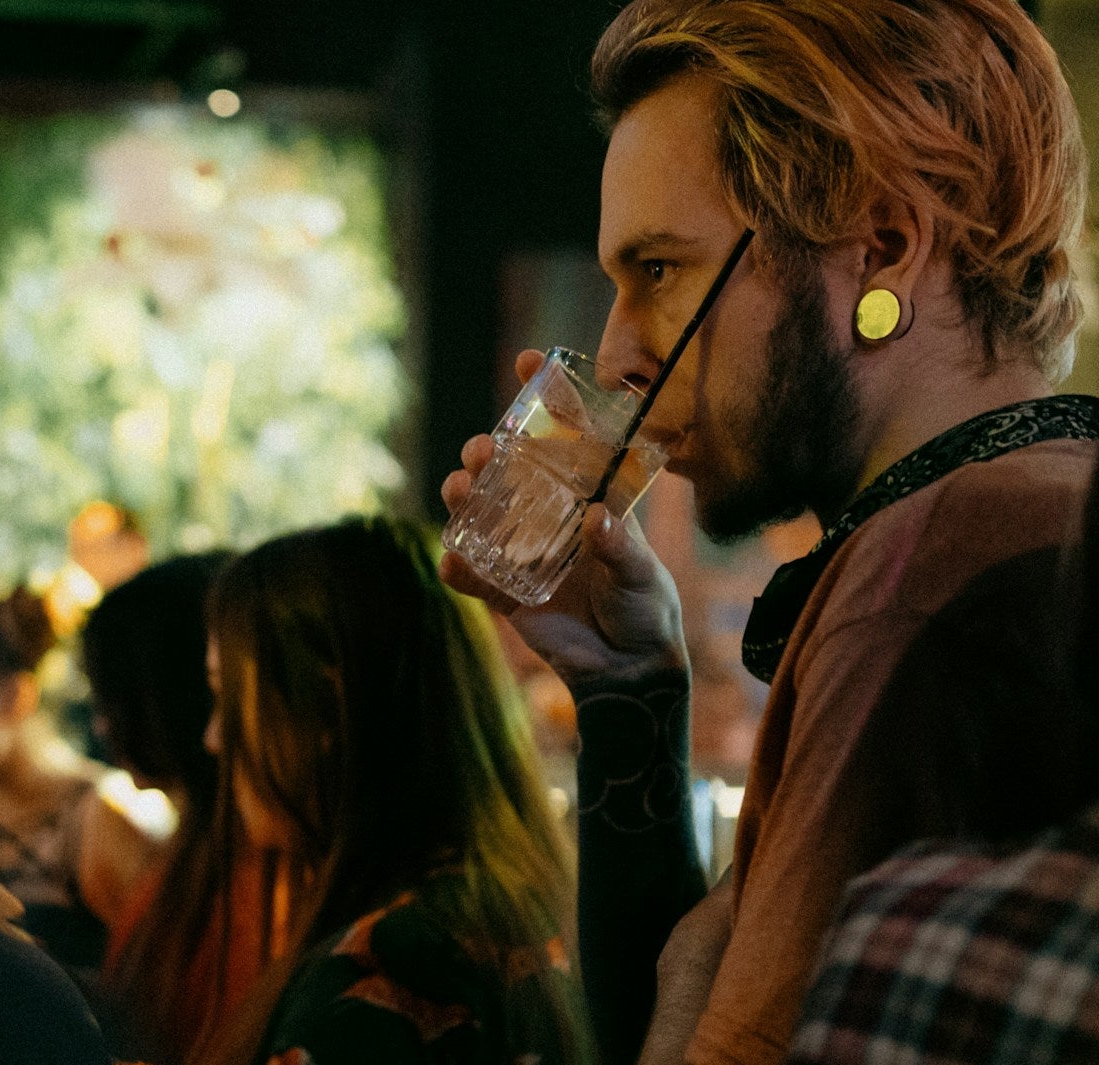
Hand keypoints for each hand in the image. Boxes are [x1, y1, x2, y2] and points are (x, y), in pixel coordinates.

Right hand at [440, 349, 687, 688]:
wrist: (627, 669)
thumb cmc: (647, 608)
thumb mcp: (642, 574)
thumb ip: (621, 547)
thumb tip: (596, 519)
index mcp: (587, 496)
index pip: (565, 436)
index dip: (546, 397)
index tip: (528, 361)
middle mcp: (549, 516)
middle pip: (507, 469)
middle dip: (485, 451)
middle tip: (481, 451)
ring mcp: (522, 551)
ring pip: (479, 513)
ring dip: (462, 497)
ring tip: (459, 491)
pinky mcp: (504, 592)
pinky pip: (472, 575)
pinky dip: (458, 568)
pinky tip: (452, 562)